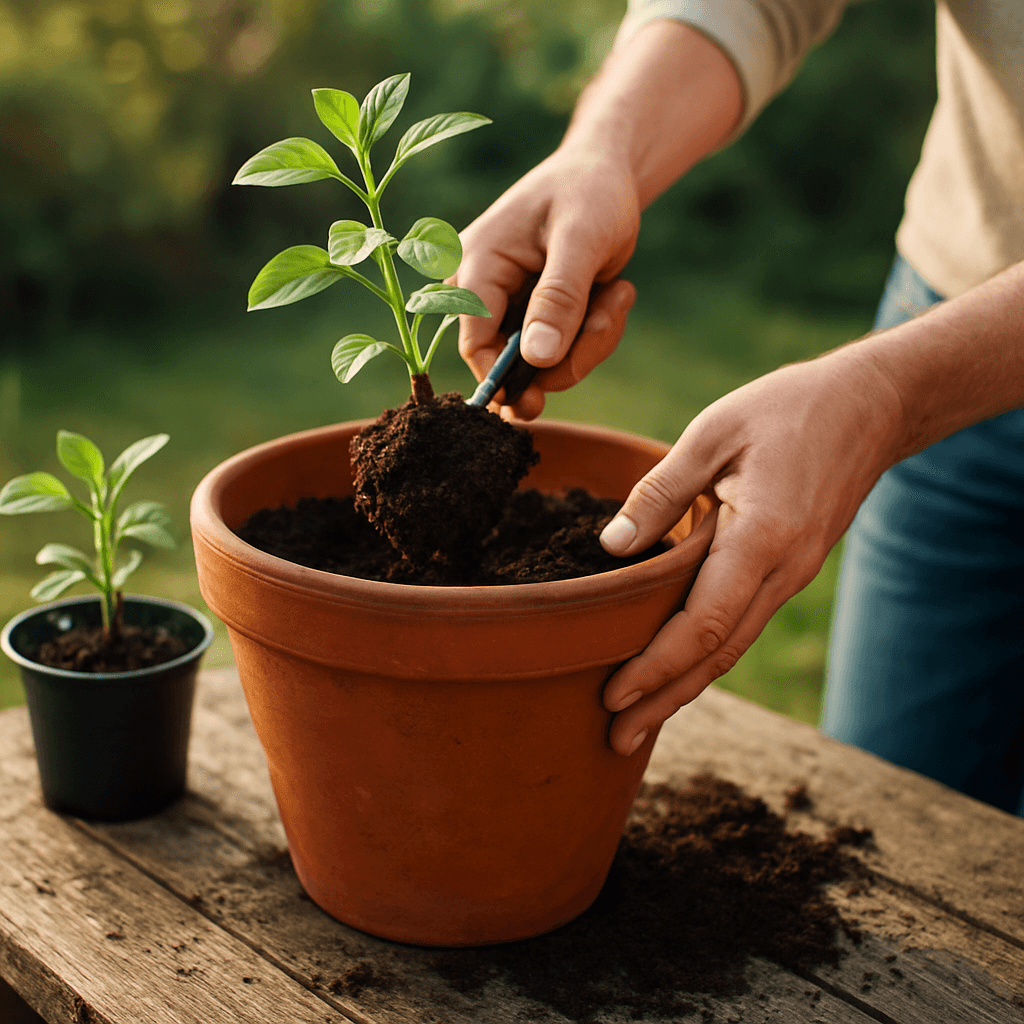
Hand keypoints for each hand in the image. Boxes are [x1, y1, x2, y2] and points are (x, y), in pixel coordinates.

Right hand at [454, 147, 638, 418]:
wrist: (606, 174)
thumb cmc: (590, 193)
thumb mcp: (581, 239)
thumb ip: (558, 298)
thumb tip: (536, 359)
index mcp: (477, 265)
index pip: (474, 342)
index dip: (500, 378)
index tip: (535, 401)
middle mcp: (483, 290)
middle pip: (511, 362)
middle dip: (568, 354)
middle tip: (612, 313)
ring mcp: (509, 306)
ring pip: (543, 365)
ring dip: (590, 342)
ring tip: (618, 295)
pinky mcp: (534, 317)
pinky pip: (561, 354)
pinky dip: (593, 336)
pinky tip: (614, 295)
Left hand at [599, 345, 904, 754]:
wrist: (871, 406)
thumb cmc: (789, 410)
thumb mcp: (714, 434)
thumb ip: (661, 492)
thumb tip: (612, 546)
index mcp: (763, 539)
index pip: (704, 625)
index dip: (656, 667)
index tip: (613, 695)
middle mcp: (784, 571)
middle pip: (718, 655)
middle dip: (665, 700)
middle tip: (616, 738)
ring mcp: (793, 575)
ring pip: (733, 646)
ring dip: (685, 685)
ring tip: (639, 718)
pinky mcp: (791, 569)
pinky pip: (744, 623)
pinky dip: (708, 655)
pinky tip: (679, 666)